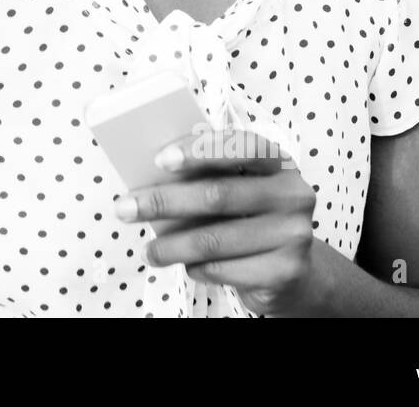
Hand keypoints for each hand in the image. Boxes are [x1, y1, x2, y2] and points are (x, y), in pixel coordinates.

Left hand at [113, 128, 323, 315]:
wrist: (293, 272)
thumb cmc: (249, 219)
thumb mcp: (236, 189)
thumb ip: (206, 177)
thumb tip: (149, 177)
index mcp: (278, 162)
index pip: (240, 145)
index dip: (200, 151)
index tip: (159, 160)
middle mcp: (292, 194)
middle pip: (218, 195)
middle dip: (163, 201)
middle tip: (125, 208)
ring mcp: (294, 233)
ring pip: (214, 239)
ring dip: (171, 246)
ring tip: (148, 251)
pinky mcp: (287, 270)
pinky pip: (225, 268)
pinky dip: (197, 268)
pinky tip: (187, 266)